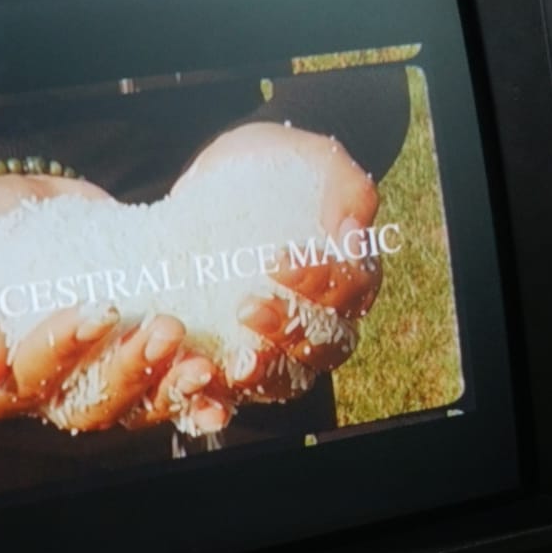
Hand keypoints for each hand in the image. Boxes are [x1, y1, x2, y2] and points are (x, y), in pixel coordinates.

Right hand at [0, 173, 221, 428]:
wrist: (10, 212)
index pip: (26, 382)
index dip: (60, 353)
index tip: (93, 310)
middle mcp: (51, 393)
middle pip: (91, 403)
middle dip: (131, 369)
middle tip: (165, 328)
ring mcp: (97, 379)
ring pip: (136, 402)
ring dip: (172, 384)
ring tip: (202, 357)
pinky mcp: (136, 358)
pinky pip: (169, 386)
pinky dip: (199, 387)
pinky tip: (228, 374)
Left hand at [172, 122, 381, 397]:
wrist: (221, 178)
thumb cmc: (276, 165)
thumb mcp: (311, 158)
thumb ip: (344, 188)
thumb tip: (353, 234)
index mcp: (350, 276)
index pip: (350, 292)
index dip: (322, 283)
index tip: (280, 260)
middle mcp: (324, 319)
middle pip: (324, 346)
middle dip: (288, 332)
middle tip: (246, 306)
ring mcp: (281, 344)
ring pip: (287, 379)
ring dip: (261, 373)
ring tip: (231, 360)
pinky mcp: (234, 356)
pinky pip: (235, 389)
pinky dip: (220, 394)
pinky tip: (198, 380)